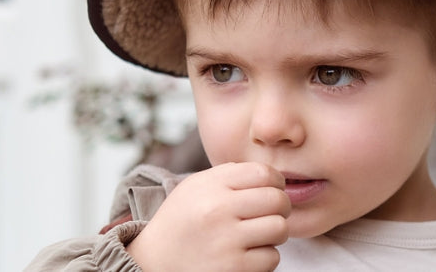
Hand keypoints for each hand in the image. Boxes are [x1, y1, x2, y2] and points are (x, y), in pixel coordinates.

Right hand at [126, 162, 290, 271]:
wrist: (154, 260)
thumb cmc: (182, 220)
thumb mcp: (195, 186)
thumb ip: (229, 174)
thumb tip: (269, 174)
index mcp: (211, 186)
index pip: (263, 173)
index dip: (276, 181)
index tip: (273, 189)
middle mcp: (218, 210)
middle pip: (277, 200)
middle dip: (281, 207)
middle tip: (271, 213)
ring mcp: (226, 241)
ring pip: (279, 228)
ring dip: (274, 232)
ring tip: (259, 234)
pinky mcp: (234, 268)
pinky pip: (272, 257)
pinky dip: (264, 257)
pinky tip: (247, 253)